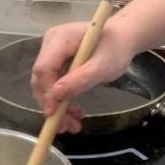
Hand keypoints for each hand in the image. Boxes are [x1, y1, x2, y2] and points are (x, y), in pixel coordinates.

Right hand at [29, 19, 136, 133]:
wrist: (123, 39)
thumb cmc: (115, 48)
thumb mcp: (103, 66)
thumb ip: (80, 80)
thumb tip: (56, 95)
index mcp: (60, 38)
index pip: (44, 67)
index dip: (47, 92)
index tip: (54, 114)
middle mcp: (51, 43)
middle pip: (41, 77)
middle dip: (51, 104)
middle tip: (64, 126)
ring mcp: (52, 52)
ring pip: (46, 84)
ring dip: (57, 106)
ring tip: (73, 125)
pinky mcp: (57, 61)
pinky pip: (54, 83)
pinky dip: (63, 100)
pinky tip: (74, 112)